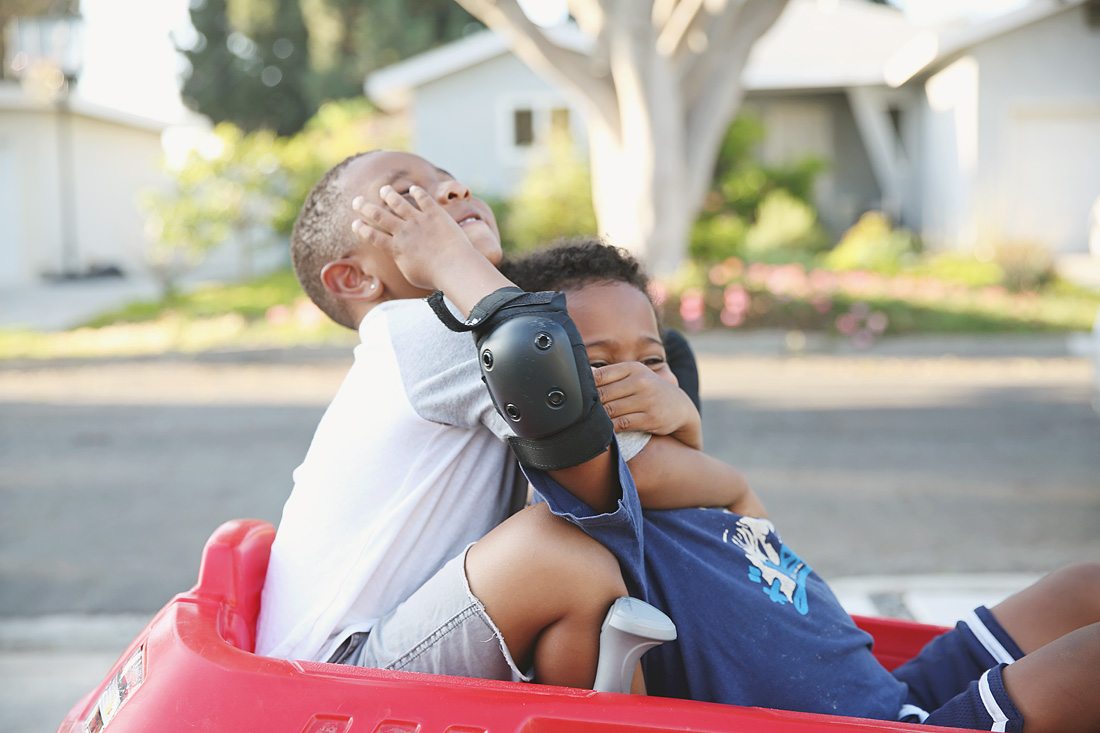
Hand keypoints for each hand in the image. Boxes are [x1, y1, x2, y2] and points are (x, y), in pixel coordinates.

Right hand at [351, 184, 473, 290]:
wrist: (454, 267)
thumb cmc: (434, 277)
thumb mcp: (411, 274)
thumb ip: (402, 261)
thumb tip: (400, 256)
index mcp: (396, 248)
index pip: (373, 236)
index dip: (362, 229)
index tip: (355, 223)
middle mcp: (404, 231)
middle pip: (380, 216)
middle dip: (366, 207)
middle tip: (357, 201)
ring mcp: (419, 220)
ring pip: (399, 203)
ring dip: (389, 195)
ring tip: (384, 190)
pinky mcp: (435, 213)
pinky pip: (423, 199)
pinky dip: (417, 193)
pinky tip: (413, 189)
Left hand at [593, 362, 702, 449]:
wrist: (679, 406)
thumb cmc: (648, 390)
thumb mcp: (634, 375)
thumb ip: (610, 375)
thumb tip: (583, 372)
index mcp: (633, 368)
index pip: (600, 375)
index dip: (586, 387)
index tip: (579, 396)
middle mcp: (641, 381)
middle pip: (603, 394)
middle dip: (591, 405)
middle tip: (582, 412)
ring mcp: (647, 400)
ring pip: (611, 410)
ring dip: (600, 418)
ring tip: (592, 421)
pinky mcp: (650, 418)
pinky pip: (622, 424)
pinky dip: (611, 427)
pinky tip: (606, 429)